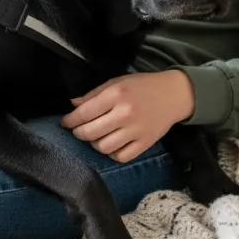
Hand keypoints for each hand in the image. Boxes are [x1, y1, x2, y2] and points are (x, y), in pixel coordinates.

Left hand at [60, 70, 194, 162]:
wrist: (174, 94)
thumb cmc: (141, 86)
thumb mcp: (116, 82)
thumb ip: (93, 94)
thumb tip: (72, 105)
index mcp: (116, 95)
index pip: (84, 113)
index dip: (70, 120)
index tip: (65, 122)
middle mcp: (125, 114)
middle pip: (91, 132)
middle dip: (79, 133)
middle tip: (78, 130)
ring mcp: (136, 131)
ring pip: (104, 147)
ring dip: (94, 144)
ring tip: (95, 136)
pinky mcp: (146, 143)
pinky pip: (121, 157)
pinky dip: (112, 154)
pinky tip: (110, 144)